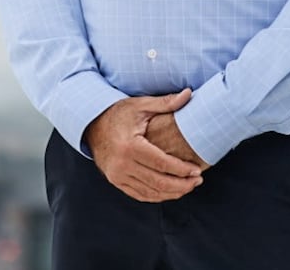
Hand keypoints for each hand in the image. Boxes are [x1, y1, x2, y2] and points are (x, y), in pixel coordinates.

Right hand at [83, 89, 203, 202]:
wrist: (91, 124)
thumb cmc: (118, 113)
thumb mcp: (140, 105)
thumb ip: (165, 102)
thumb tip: (189, 93)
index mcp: (130, 146)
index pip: (161, 163)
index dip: (181, 169)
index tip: (198, 170)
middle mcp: (122, 164)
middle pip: (158, 182)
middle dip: (181, 184)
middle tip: (198, 180)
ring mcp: (117, 175)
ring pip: (150, 192)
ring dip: (171, 193)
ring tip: (189, 186)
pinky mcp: (115, 181)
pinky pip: (139, 195)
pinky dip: (157, 196)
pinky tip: (170, 192)